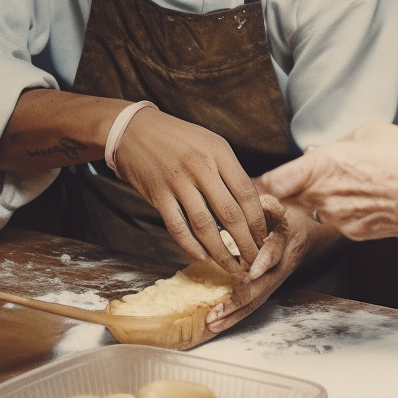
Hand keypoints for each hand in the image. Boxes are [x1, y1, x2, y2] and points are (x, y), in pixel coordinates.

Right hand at [113, 110, 268, 275]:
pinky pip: (177, 226)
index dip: (257, 221)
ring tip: (232, 267)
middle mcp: (200, 167)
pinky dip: (191, 245)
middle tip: (253, 261)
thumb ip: (229, 171)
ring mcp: (178, 181)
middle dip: (245, 243)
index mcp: (219, 153)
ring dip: (221, 252)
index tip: (263, 239)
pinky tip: (202, 257)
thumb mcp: (210, 144)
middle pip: (230, 213)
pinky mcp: (158, 194)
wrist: (134, 130)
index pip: (246, 193)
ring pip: (204, 225)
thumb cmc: (179, 138)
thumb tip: (251, 205)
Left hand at [204, 202, 312, 334]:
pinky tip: (213, 324)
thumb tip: (265, 201)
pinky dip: (233, 315)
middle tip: (218, 310)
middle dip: (240, 300)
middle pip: (263, 287)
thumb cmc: (283, 218)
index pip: (275, 252)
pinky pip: (250, 304)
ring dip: (233, 314)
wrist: (302, 235)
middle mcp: (279, 266)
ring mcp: (272, 280)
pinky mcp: (264, 288)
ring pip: (256, 300)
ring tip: (211, 324)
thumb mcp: (279, 207)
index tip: (251, 272)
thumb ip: (271, 205)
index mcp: (284, 242)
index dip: (265, 261)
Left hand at [256, 122, 397, 248]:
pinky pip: (340, 217)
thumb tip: (326, 152)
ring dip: (324, 194)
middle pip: (292, 195)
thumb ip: (342, 144)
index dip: (266, 180)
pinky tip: (370, 193)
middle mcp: (328, 198)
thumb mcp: (376, 132)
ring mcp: (343, 220)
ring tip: (353, 177)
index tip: (264, 177)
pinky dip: (346, 206)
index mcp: (326, 167)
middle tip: (313, 169)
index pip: (274, 182)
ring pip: (317, 205)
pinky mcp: (359, 234)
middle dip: (298, 183)